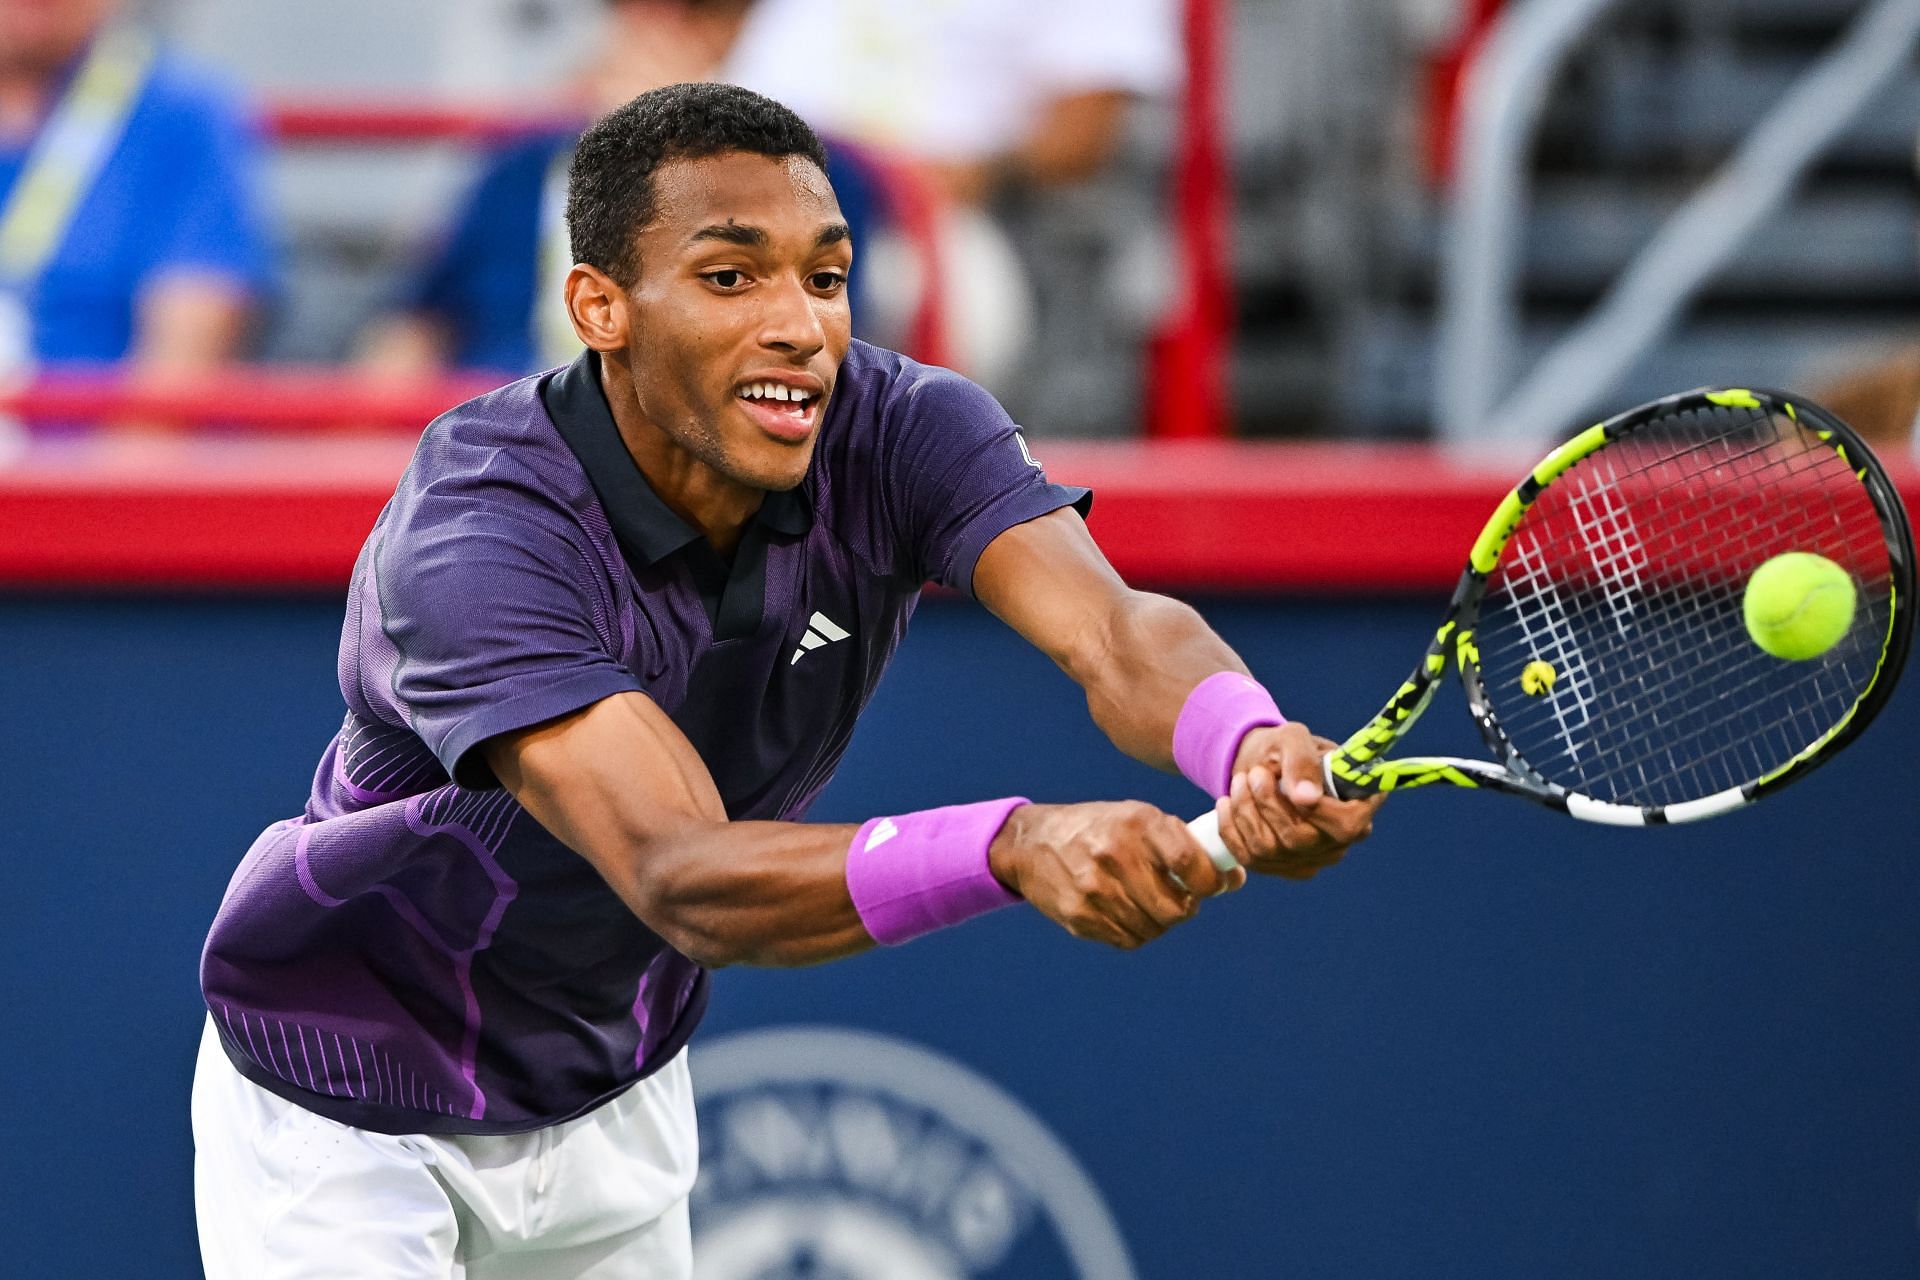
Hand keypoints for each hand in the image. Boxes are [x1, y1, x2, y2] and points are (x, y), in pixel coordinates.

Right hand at [989, 801, 1245, 949]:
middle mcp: (1116, 855)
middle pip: (1175, 908)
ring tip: (1149, 904)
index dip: (1210, 882)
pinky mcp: (1079, 916)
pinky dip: (1136, 931)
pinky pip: (1127, 939)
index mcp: (1137, 823)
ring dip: (1160, 922)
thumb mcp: (1137, 818)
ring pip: (1153, 928)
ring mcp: (1095, 889)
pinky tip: (1126, 912)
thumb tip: (1233, 879)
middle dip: (1186, 908)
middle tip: (1181, 900)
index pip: (1191, 862)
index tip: (1213, 885)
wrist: (1032, 842)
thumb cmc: (1099, 829)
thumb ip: (1183, 844)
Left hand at [1214, 723, 1382, 879]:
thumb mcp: (1294, 740)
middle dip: (1268, 804)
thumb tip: (1305, 798)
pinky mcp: (1278, 868)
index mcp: (1357, 810)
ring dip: (1246, 810)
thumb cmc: (1286, 750)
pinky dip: (1231, 828)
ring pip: (1270, 849)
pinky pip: (1249, 857)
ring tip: (1240, 780)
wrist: (1261, 766)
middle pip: (1300, 840)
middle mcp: (1337, 844)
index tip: (1283, 780)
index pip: (1347, 826)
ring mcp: (1308, 860)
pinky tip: (1227, 803)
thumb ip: (1302, 762)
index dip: (1316, 809)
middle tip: (1254, 773)